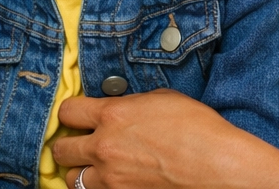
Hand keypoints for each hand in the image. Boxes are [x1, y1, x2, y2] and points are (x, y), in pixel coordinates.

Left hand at [53, 89, 278, 188]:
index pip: (67, 111)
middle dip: (68, 144)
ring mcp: (111, 180)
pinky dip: (99, 188)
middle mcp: (104, 148)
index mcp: (112, 115)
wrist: (217, 166)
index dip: (71, 112)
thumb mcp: (160, 98)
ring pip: (73, 180)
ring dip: (81, 172)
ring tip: (95, 167)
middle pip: (61, 149)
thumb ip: (129, 104)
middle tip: (80, 142)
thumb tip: (119, 107)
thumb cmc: (195, 127)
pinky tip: (112, 181)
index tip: (77, 115)